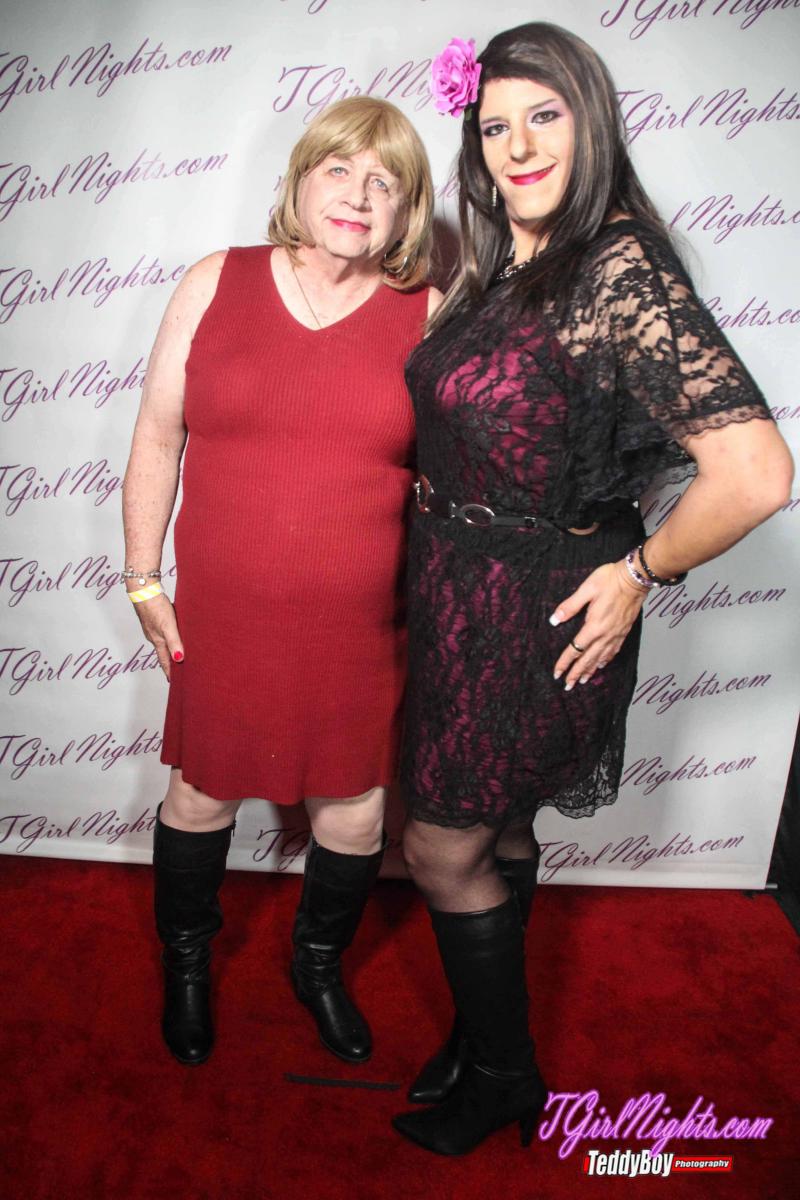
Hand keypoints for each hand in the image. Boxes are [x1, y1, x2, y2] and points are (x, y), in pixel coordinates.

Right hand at [128, 591, 183, 679]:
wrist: (143, 590)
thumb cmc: (155, 607)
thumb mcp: (168, 626)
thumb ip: (174, 642)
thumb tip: (179, 659)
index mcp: (158, 640)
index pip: (165, 661)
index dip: (169, 672)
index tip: (173, 683)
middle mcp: (154, 636)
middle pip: (163, 653)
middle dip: (170, 663)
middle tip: (177, 672)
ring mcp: (153, 627)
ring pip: (163, 642)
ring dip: (170, 649)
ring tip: (177, 654)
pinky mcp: (154, 618)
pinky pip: (163, 631)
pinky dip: (169, 636)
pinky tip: (173, 632)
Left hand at [550, 561, 646, 688]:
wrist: (635, 579)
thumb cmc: (610, 580)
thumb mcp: (586, 589)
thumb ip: (570, 606)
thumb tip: (554, 620)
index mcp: (594, 626)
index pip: (575, 649)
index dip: (565, 662)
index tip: (557, 673)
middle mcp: (605, 634)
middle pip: (588, 659)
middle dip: (576, 673)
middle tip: (568, 685)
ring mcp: (616, 634)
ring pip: (601, 658)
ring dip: (590, 670)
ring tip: (583, 680)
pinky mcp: (624, 632)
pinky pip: (613, 651)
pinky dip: (606, 660)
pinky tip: (602, 664)